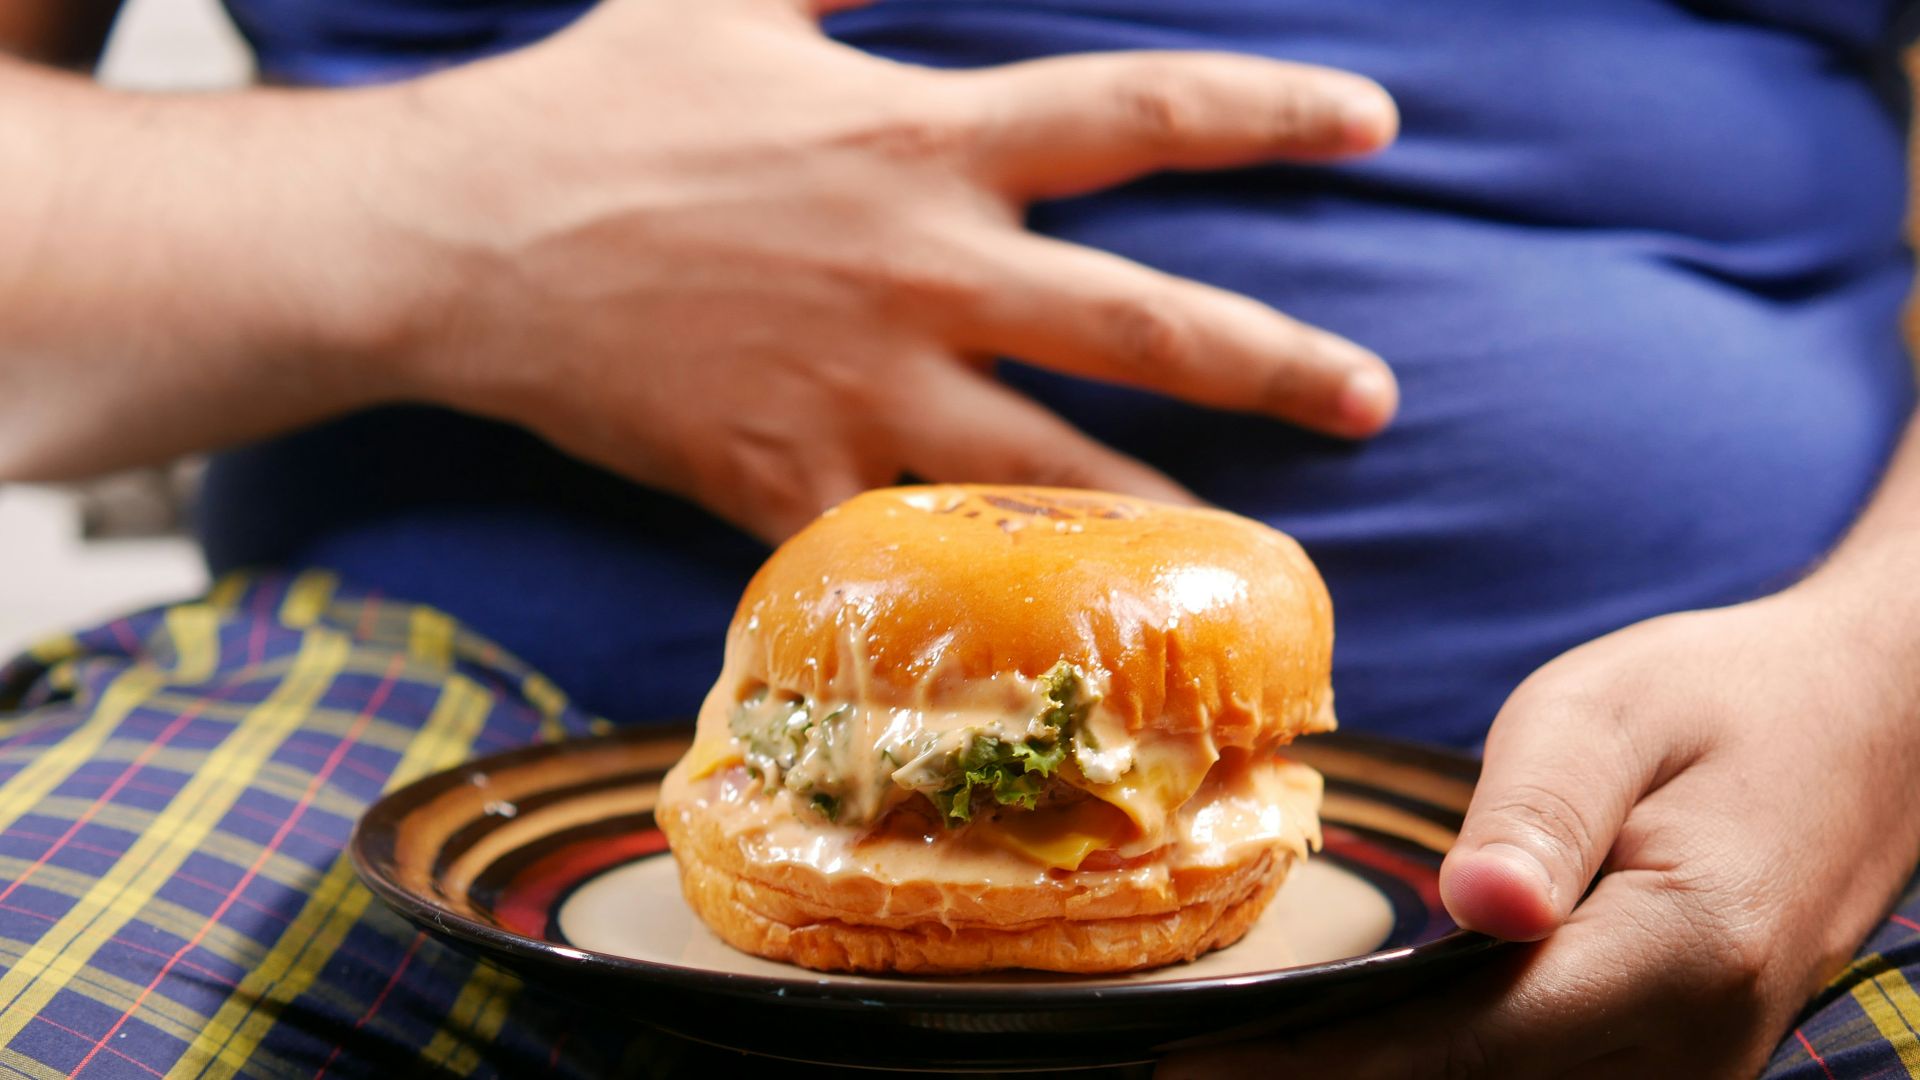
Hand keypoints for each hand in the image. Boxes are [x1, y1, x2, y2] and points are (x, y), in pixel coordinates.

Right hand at [373, 0, 1398, 540]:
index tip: (1372, 123)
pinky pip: (902, 546)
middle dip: (1274, 363)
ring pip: (1050, 467)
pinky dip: (967, 589)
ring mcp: (860, 387)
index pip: (1137, 111)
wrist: (458, 241)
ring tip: (1238, 559)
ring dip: (1158, 512)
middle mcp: (920, 271)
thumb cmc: (595, 107)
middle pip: (1141, 320)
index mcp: (920, 140)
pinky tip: (1034, 633)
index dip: (1268, 108)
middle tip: (1378, 400)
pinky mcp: (787, 478)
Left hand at [1161, 588, 1919, 1077]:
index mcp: (1680, 952)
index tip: (1192, 1071)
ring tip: (1246, 1064)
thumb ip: (1540, 812)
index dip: (1317, 1069)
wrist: (1868, 729)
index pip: (1461, 1046)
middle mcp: (1694, 1047)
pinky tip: (1354, 1055)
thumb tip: (1475, 911)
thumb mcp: (1615, 714)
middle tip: (1191, 1069)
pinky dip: (1442, 1079)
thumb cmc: (1725, 702)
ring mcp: (1695, 1074)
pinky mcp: (1678, 1069)